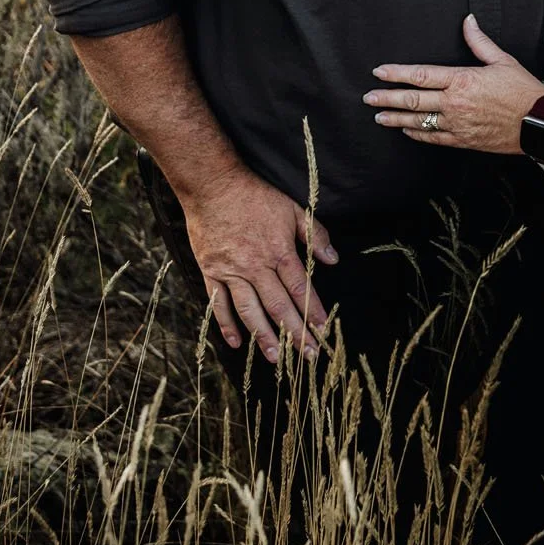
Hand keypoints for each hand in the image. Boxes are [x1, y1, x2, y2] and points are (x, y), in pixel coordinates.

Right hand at [179, 164, 337, 363]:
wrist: (213, 186)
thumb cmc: (255, 196)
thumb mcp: (292, 209)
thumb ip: (314, 235)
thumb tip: (332, 258)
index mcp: (278, 252)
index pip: (300, 289)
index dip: (313, 311)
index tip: (323, 330)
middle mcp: (255, 266)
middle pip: (278, 306)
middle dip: (295, 333)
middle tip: (308, 356)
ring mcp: (231, 271)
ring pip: (249, 311)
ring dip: (264, 337)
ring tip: (276, 358)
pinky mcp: (210, 272)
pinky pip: (218, 303)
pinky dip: (226, 324)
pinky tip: (236, 343)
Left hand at [363, 14, 543, 154]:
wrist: (538, 122)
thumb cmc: (522, 91)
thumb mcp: (502, 60)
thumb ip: (479, 42)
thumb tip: (468, 22)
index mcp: (462, 80)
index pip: (421, 75)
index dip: (396, 74)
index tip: (379, 72)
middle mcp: (454, 103)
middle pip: (412, 100)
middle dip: (387, 98)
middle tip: (368, 97)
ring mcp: (457, 124)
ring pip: (418, 121)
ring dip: (396, 119)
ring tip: (379, 116)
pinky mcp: (463, 140)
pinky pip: (433, 138)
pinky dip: (417, 134)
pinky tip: (406, 131)